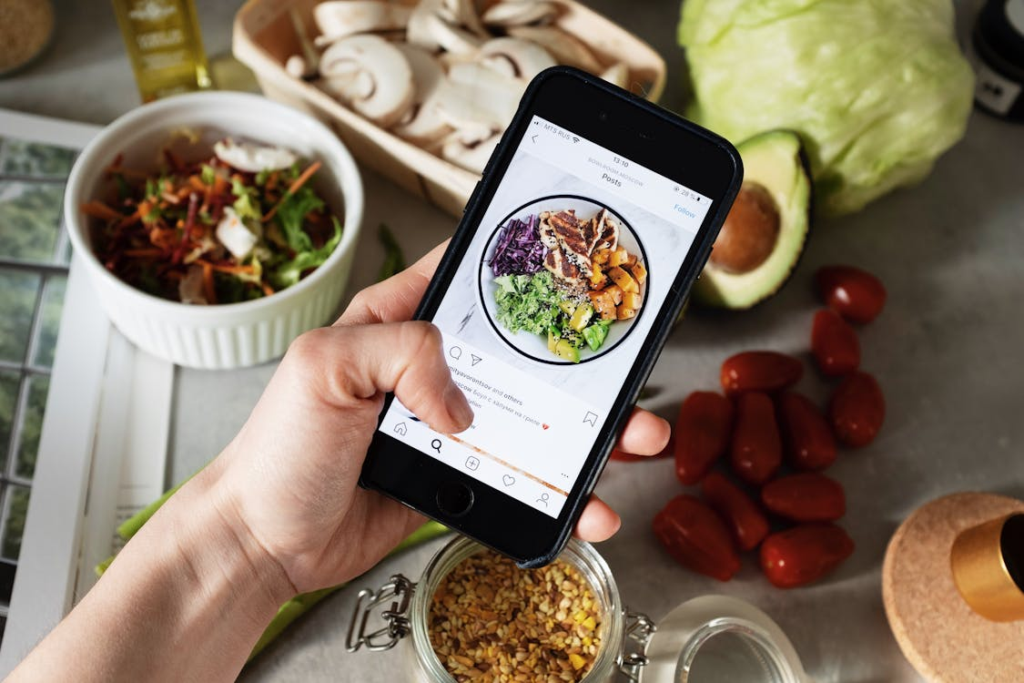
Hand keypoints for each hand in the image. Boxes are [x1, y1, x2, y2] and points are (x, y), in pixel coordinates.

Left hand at [215, 242, 670, 594]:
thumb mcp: (323, 367)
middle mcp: (426, 372)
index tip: (573, 270)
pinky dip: (558, 495)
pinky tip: (587, 507)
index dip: (518, 270)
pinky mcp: (454, 479)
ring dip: (586, 435)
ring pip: (532, 422)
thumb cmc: (277, 449)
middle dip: (580, 366)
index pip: (465, 278)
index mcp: (395, 323)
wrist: (264, 541)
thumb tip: (464, 399)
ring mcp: (444, 427)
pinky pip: (517, 480)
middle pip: (520, 358)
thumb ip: (400, 352)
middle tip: (627, 378)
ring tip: (631, 444)